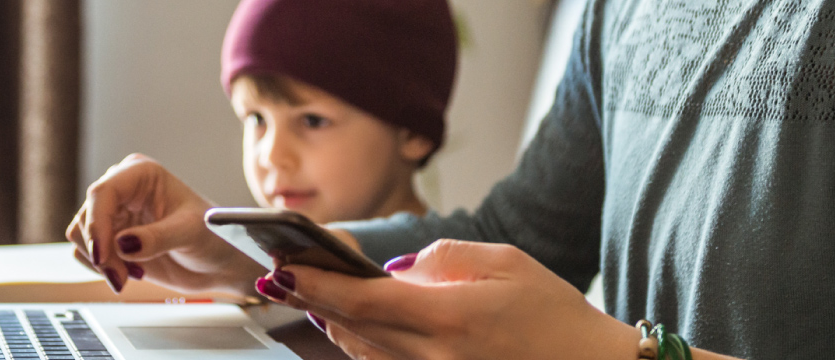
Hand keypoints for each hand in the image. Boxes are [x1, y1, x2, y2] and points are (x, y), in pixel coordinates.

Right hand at [66, 153, 267, 296]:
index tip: (103, 256)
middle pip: (86, 217)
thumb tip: (122, 244)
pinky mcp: (110, 238)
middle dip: (101, 253)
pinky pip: (85, 253)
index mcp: (141, 174)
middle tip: (123, 277)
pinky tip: (132, 273)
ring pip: (81, 237)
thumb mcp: (190, 233)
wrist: (218, 261)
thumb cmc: (213, 236)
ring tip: (134, 274)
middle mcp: (122, 190)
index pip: (103, 193)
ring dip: (102, 263)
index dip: (96, 225)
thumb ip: (157, 238)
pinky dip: (103, 269)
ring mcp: (114, 214)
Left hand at [256, 239, 641, 359]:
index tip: (283, 266)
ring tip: (304, 294)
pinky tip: (347, 325)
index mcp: (448, 319)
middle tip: (277, 275)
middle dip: (309, 300)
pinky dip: (359, 345)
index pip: (361, 301)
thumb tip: (395, 271)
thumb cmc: (556, 316)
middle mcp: (433, 358)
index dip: (315, 284)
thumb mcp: (507, 263)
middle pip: (350, 329)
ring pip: (362, 352)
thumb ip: (444, 258)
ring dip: (330, 323)